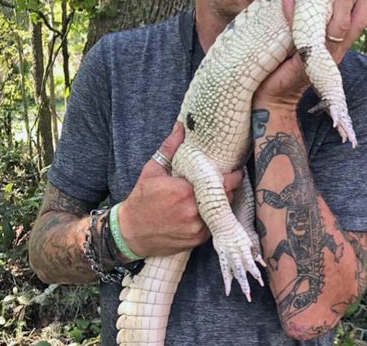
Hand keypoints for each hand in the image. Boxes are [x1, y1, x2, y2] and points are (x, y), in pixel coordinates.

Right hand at [119, 122, 244, 257]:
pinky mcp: (197, 240)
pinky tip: (205, 210)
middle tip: (225, 181)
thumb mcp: (152, 170)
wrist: (131, 233)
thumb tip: (181, 126)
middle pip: (226, 197)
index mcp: (185, 191)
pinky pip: (213, 226)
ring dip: (221, 203)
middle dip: (227, 188)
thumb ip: (170, 148)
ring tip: (216, 194)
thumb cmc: (141, 199)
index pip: (223, 182)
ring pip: (221, 212)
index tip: (235, 171)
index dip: (233, 176)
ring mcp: (197, 228)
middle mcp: (194, 210)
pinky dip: (212, 218)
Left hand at [254, 0, 366, 109]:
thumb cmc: (286, 67)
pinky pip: (301, 37)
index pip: (358, 17)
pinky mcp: (303, 64)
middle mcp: (334, 51)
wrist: (272, 98)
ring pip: (337, 27)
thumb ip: (309, 21)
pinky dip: (293, 16)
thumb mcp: (304, 41)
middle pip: (354, 21)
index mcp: (337, 45)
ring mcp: (321, 59)